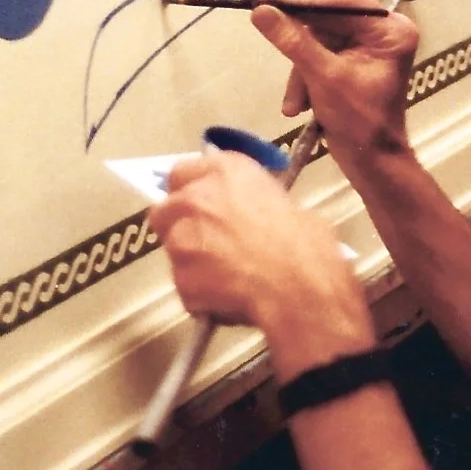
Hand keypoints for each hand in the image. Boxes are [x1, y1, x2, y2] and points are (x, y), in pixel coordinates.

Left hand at [147, 151, 371, 373]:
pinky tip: (229, 298)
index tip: (199, 205)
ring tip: (226, 277)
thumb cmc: (305, 242)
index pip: (181, 172)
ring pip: (174, 252)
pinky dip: (201, 296)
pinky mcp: (181, 277)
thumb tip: (243, 213)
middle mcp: (195, 197)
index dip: (189, 191)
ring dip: (192, 263)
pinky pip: (187, 288)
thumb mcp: (282, 201)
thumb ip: (246, 199)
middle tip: (207, 244)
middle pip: (165, 211)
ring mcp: (183, 238)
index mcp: (224, 171)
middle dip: (180, 227)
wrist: (300, 284)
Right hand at [242, 0, 418, 178]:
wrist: (372, 166)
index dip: (296, 0)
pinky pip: (317, 56)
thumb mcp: (324, 78)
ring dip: (299, 71)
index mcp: (389, 29)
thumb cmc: (359, 123)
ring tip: (294, 103)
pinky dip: (304, 78)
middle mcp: (381, 31)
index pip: (338, 1)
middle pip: (325, 18)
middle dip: (297, 43)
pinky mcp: (350, 62)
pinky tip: (299, 105)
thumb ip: (293, 41)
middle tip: (258, 22)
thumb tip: (260, 11)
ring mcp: (366, 47)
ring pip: (315, 40)